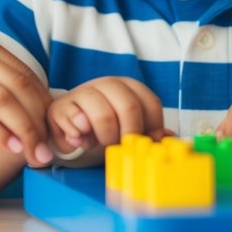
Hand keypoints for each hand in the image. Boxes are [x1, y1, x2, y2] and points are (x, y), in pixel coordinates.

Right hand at [0, 25, 52, 165]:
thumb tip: (31, 103)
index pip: (23, 71)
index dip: (44, 103)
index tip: (54, 129)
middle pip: (19, 85)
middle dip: (40, 120)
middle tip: (51, 148)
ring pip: (2, 101)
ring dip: (25, 131)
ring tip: (36, 155)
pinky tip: (11, 149)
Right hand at [47, 77, 165, 156]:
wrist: (69, 131)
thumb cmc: (105, 130)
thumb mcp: (129, 129)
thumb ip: (149, 132)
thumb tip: (169, 138)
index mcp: (129, 87)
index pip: (151, 104)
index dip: (152, 128)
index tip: (144, 144)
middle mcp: (108, 84)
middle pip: (129, 107)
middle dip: (128, 134)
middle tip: (121, 147)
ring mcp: (83, 92)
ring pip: (103, 114)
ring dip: (104, 137)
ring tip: (99, 143)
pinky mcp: (61, 107)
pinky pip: (75, 121)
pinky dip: (80, 137)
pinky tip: (81, 141)